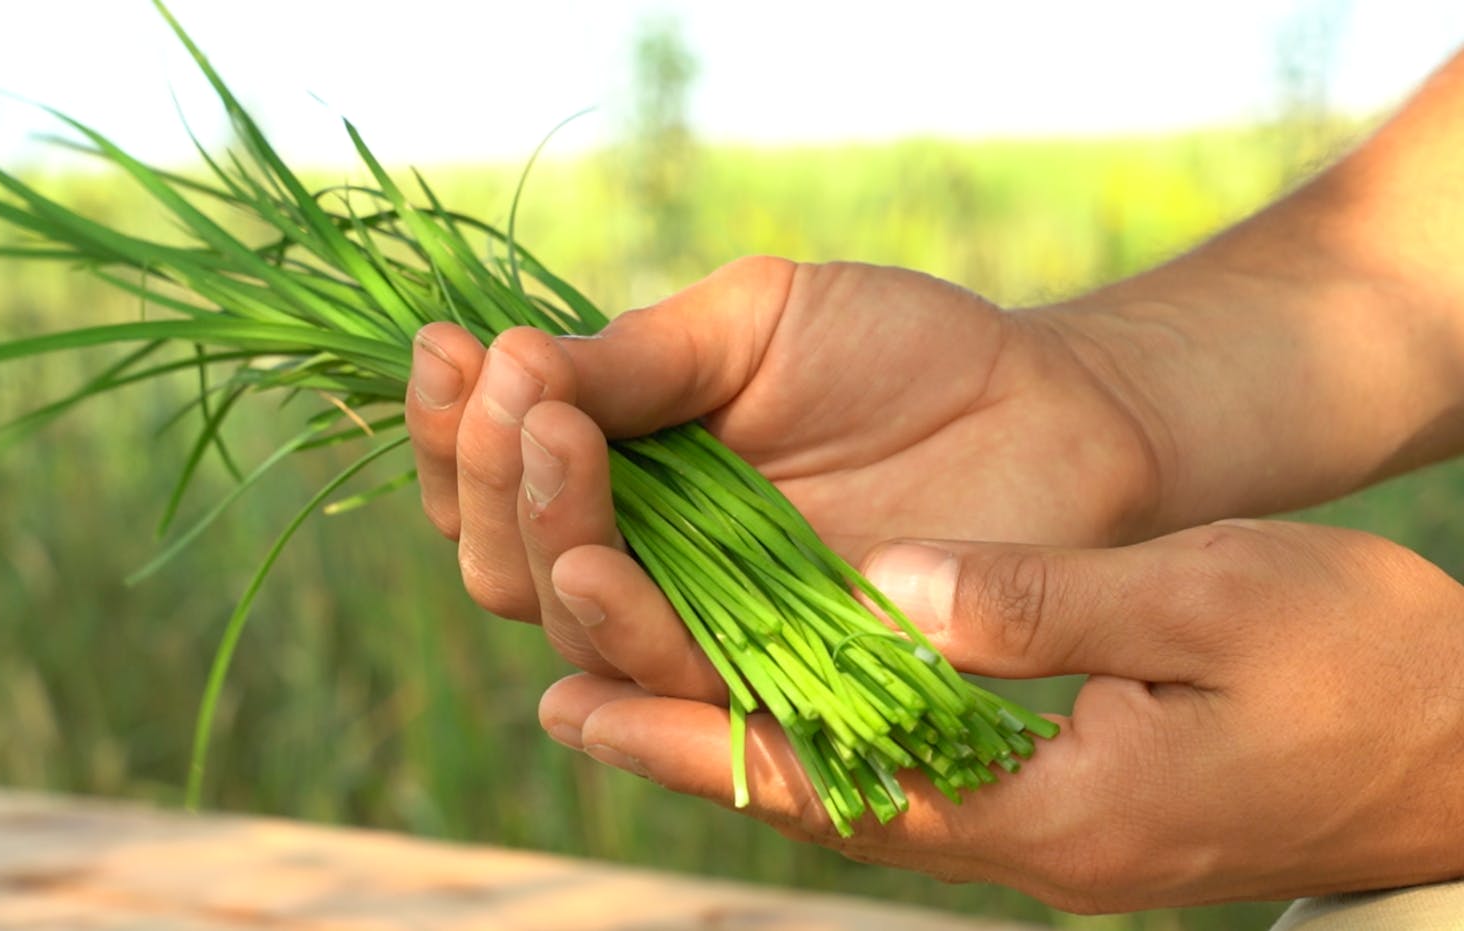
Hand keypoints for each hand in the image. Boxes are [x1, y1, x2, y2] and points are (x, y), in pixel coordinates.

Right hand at [403, 257, 1163, 678]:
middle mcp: (644, 559)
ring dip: (548, 543)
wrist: (1049, 410)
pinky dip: (627, 636)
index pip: (492, 478)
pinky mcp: (782, 684)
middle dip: (490, 483)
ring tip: (557, 452)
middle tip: (520, 399)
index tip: (446, 350)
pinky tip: (600, 571)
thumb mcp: (754, 320)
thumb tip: (506, 367)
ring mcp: (708, 627)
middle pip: (507, 562)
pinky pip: (681, 690)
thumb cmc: (899, 351)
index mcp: (620, 469)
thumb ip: (639, 358)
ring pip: (577, 626)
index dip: (450, 427)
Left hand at [537, 520, 1463, 910]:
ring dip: (737, 731)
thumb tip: (892, 583)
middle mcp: (1019, 836)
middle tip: (558, 691)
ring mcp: (1040, 823)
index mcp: (1043, 809)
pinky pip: (906, 767)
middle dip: (682, 743)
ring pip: (849, 783)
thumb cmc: (1360, 665)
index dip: (693, 740)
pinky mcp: (1061, 796)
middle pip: (813, 794)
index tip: (577, 696)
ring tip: (629, 677)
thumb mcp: (1209, 599)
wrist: (1457, 750)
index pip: (827, 782)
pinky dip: (819, 721)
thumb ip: (1044, 601)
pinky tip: (781, 678)